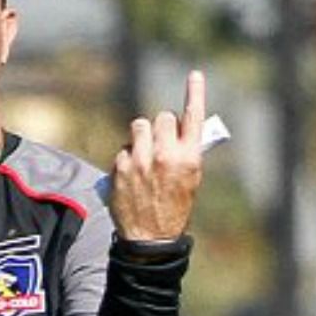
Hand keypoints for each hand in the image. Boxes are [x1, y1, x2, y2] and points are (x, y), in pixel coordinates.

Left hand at [107, 70, 206, 241]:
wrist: (149, 240)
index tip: (194, 74)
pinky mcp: (121, 166)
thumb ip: (186, 153)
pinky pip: (124, 147)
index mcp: (189, 158)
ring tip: (144, 155)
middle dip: (162, 126)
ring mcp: (141, 159)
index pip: (193, 117)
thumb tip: (179, 130)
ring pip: (140, 125)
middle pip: (162, 117)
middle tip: (161, 143)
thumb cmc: (174, 209)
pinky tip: (132, 174)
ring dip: (143, 135)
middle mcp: (166, 155)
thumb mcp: (191, 181)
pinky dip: (128, 156)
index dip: (195, 93)